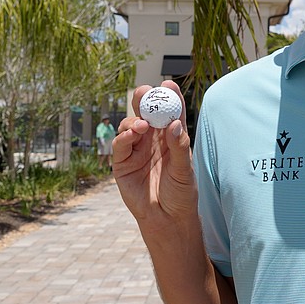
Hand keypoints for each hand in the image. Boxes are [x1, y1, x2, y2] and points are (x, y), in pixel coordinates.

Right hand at [112, 82, 195, 226]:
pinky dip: (124, 136)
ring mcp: (136, 149)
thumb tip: (173, 124)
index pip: (170, 112)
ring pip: (130, 125)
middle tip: (144, 92)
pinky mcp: (122, 163)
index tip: (168, 84)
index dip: (169, 97)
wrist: (167, 219)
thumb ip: (179, 147)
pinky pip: (119, 145)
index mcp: (171, 137)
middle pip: (146, 113)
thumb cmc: (180, 194)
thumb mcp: (184, 170)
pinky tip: (132, 134)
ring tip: (143, 125)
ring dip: (134, 120)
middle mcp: (153, 139)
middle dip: (144, 100)